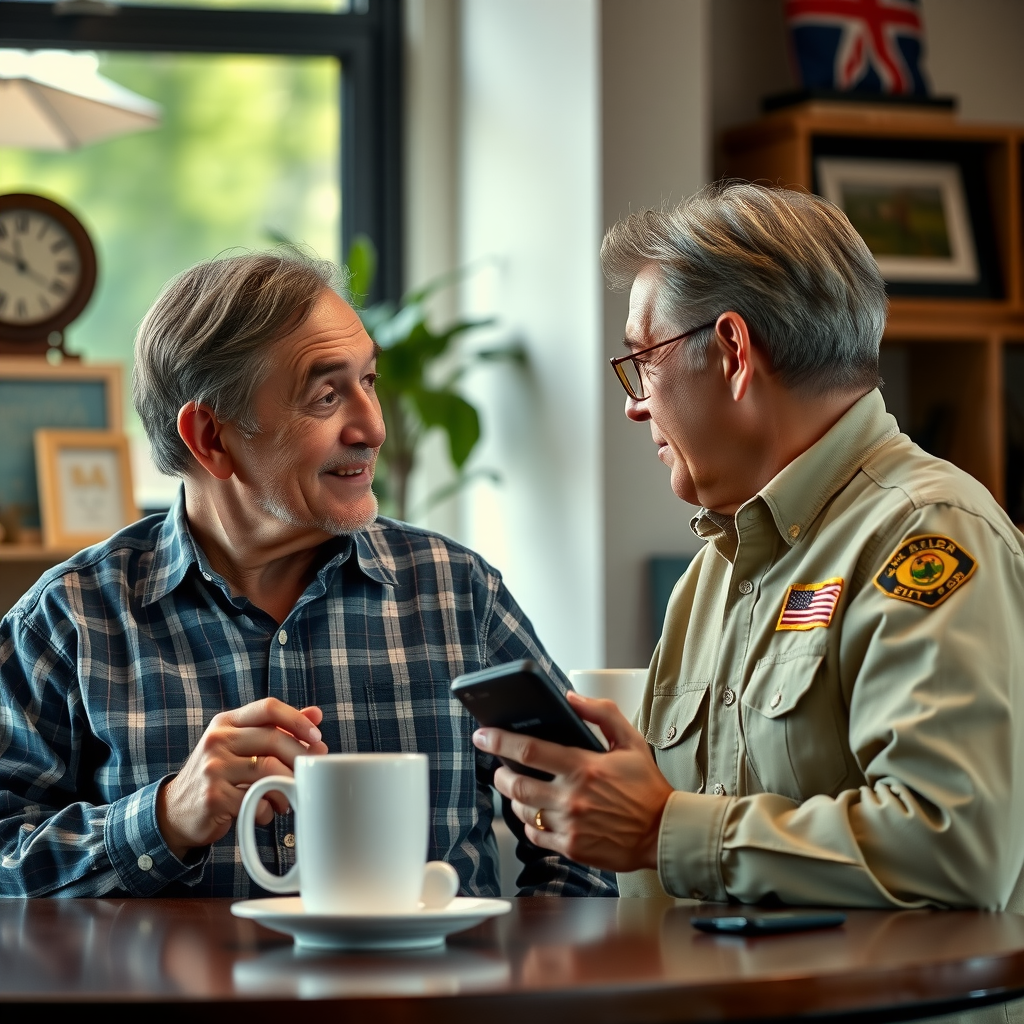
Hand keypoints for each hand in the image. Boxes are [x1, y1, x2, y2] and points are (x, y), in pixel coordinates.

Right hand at [156, 698, 328, 859]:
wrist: (175, 811)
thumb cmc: (218, 775)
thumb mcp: (241, 745)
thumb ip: (276, 729)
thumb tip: (316, 714)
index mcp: (226, 723)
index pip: (268, 707)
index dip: (297, 719)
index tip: (317, 736)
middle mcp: (217, 740)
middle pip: (273, 739)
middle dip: (301, 756)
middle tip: (312, 772)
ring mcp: (213, 768)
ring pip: (268, 770)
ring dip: (287, 786)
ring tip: (289, 798)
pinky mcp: (214, 797)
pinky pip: (256, 800)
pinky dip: (269, 809)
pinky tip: (267, 812)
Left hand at [473, 692, 673, 872]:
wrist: (663, 832)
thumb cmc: (647, 786)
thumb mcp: (631, 740)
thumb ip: (601, 713)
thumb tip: (570, 697)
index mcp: (583, 766)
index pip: (529, 749)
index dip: (499, 740)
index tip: (482, 735)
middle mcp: (572, 796)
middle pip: (516, 783)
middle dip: (500, 773)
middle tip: (500, 767)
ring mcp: (570, 825)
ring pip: (522, 810)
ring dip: (514, 798)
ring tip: (518, 788)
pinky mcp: (572, 848)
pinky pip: (535, 836)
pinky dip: (529, 824)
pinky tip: (535, 814)